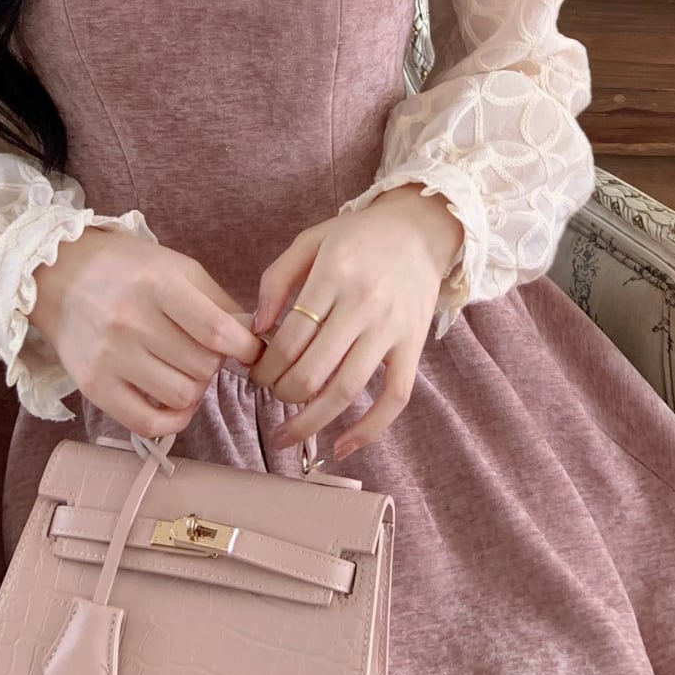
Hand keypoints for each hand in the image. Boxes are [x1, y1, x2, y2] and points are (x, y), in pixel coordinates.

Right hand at [29, 227, 265, 439]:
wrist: (61, 276)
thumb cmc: (129, 270)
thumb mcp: (179, 269)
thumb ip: (220, 303)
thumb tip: (255, 338)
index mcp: (158, 285)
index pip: (216, 332)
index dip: (245, 347)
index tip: (250, 349)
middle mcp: (130, 322)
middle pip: (203, 367)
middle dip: (216, 362)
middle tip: (204, 350)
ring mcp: (109, 357)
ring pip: (182, 396)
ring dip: (196, 388)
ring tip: (185, 369)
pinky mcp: (93, 386)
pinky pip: (147, 424)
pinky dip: (173, 419)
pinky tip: (175, 401)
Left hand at [247, 185, 462, 459]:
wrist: (420, 227)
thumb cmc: (359, 235)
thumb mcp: (310, 241)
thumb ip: (276, 279)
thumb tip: (256, 328)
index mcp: (333, 276)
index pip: (288, 339)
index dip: (263, 367)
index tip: (254, 373)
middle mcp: (364, 304)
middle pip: (312, 372)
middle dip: (280, 393)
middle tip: (269, 393)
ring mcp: (392, 329)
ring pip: (346, 391)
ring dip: (310, 422)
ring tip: (287, 435)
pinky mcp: (414, 346)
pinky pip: (394, 398)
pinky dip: (369, 429)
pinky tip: (341, 446)